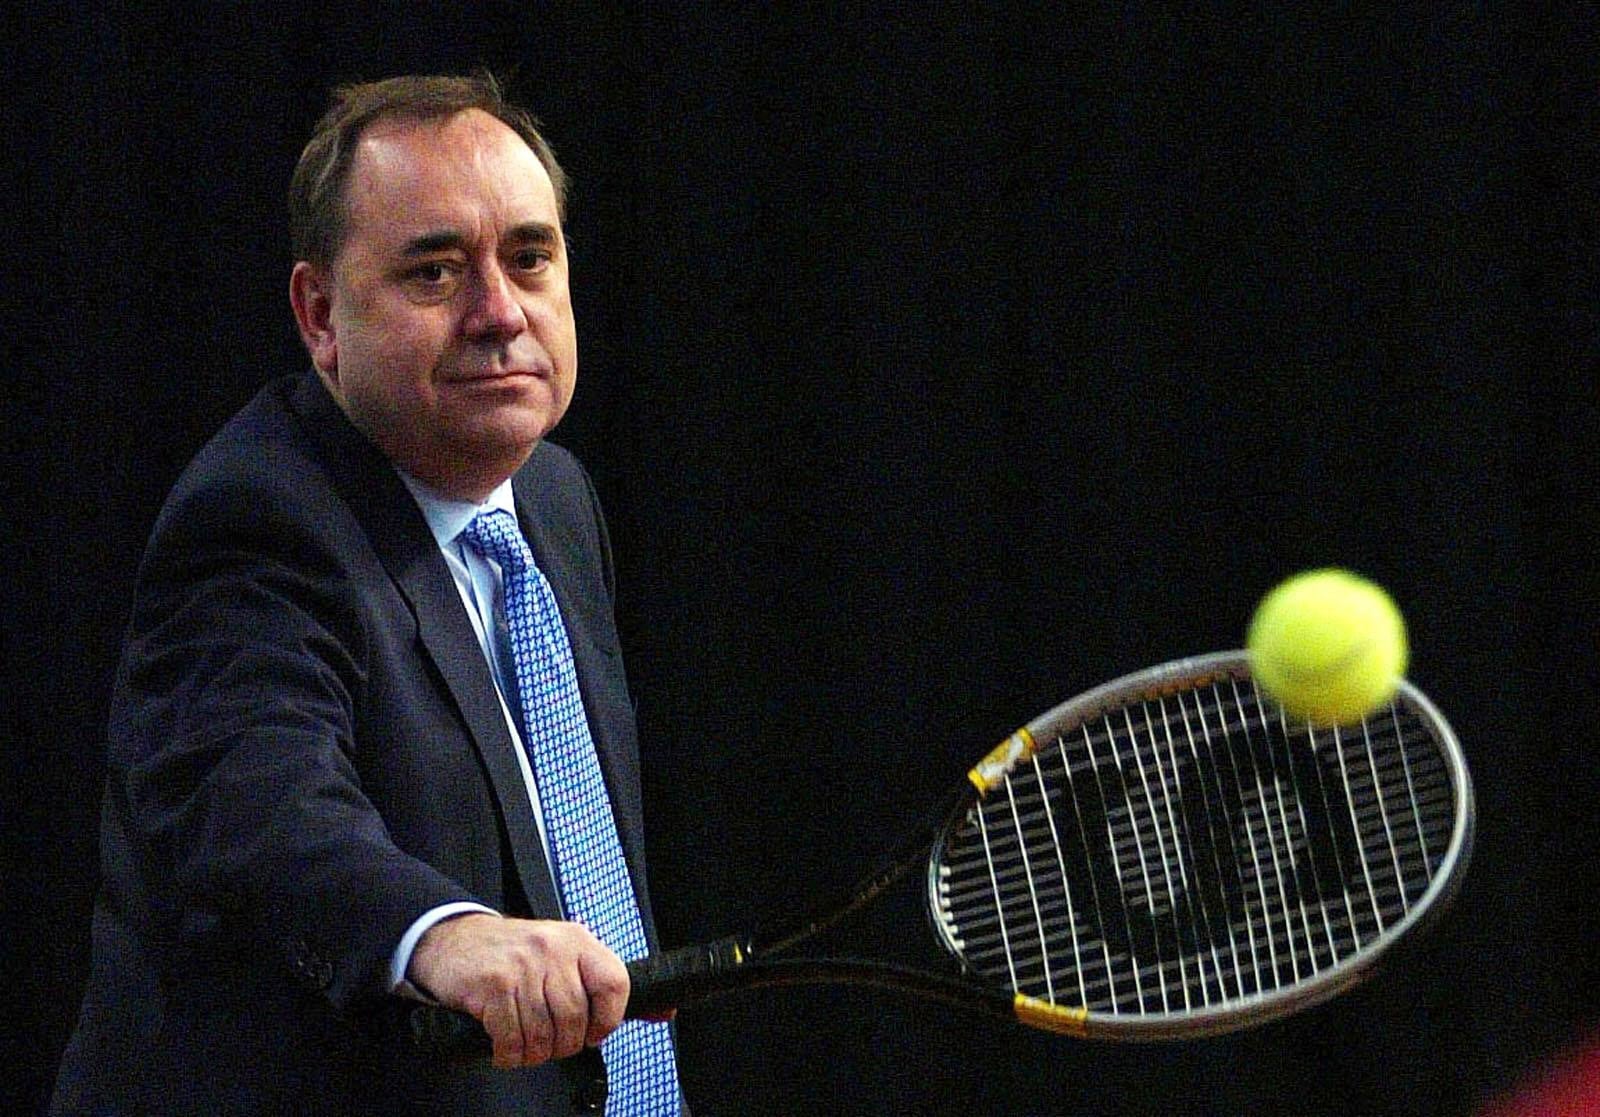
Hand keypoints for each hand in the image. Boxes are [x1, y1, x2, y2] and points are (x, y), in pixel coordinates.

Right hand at [408, 914, 629, 1068]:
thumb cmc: (516, 954)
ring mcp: (522, 966)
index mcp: (579, 941)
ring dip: (534, 1053)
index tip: (594, 1033)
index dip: (609, 1019)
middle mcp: (553, 949)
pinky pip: (511, 1038)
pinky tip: (505, 1047)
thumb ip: (608, 987)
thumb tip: (663, 1011)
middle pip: (575, 1018)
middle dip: (564, 1045)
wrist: (456, 939)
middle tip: (550, 1044)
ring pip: (543, 1032)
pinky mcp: (492, 985)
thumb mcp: (566, 957)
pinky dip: (509, 1054)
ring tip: (526, 1046)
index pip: (615, 982)